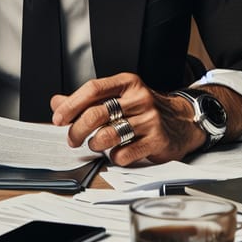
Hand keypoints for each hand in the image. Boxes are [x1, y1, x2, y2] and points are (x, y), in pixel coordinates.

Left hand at [51, 72, 205, 165]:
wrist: (184, 121)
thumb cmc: (145, 109)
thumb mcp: (119, 97)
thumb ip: (88, 100)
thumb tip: (57, 103)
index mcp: (128, 83)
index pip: (93, 89)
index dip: (71, 104)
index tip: (58, 118)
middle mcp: (139, 98)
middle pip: (96, 114)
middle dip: (77, 130)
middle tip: (72, 139)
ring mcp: (150, 120)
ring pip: (108, 136)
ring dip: (95, 144)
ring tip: (96, 145)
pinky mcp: (157, 141)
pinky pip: (124, 154)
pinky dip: (114, 157)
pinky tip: (117, 152)